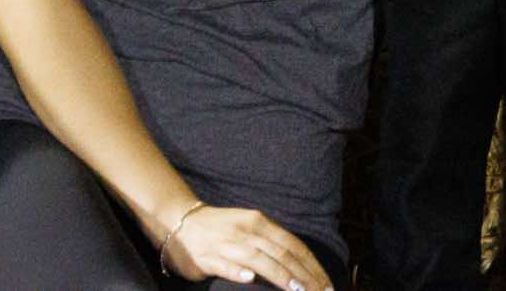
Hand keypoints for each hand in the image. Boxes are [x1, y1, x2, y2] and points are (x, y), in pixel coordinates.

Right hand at [160, 203, 331, 290]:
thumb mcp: (250, 227)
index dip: (311, 264)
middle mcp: (247, 231)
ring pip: (259, 260)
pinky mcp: (207, 257)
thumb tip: (299, 262)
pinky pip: (225, 265)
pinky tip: (250, 280)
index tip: (325, 282)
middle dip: (304, 275)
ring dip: (280, 276)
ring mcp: (227, 244)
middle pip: (282, 254)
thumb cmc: (222, 228)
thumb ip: (271, 242)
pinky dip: (238, 272)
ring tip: (298, 290)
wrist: (181, 220)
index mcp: (260, 223)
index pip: (293, 245)